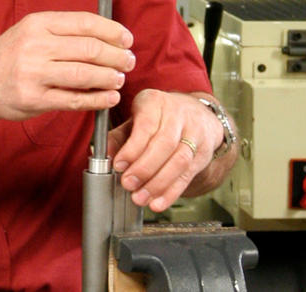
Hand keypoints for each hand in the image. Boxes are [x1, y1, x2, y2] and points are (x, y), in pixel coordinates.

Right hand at [0, 11, 135, 122]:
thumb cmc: (9, 57)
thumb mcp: (29, 32)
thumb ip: (62, 31)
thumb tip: (107, 35)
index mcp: (37, 23)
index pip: (84, 23)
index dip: (112, 31)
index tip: (127, 39)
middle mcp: (35, 46)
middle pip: (89, 48)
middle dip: (116, 56)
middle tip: (128, 61)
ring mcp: (34, 73)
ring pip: (85, 74)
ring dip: (110, 77)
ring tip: (119, 78)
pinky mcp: (34, 99)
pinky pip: (75, 99)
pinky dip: (97, 99)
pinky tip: (109, 97)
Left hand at [106, 89, 224, 211]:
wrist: (196, 115)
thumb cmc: (159, 118)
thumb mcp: (137, 118)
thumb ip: (118, 136)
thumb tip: (102, 154)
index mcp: (155, 102)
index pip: (146, 126)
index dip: (132, 148)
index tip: (118, 165)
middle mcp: (177, 114)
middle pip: (164, 144)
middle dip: (144, 168)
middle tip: (128, 184)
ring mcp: (194, 133)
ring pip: (179, 160)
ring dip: (158, 183)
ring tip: (140, 198)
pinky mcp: (203, 153)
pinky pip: (188, 175)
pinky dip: (171, 192)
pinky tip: (158, 203)